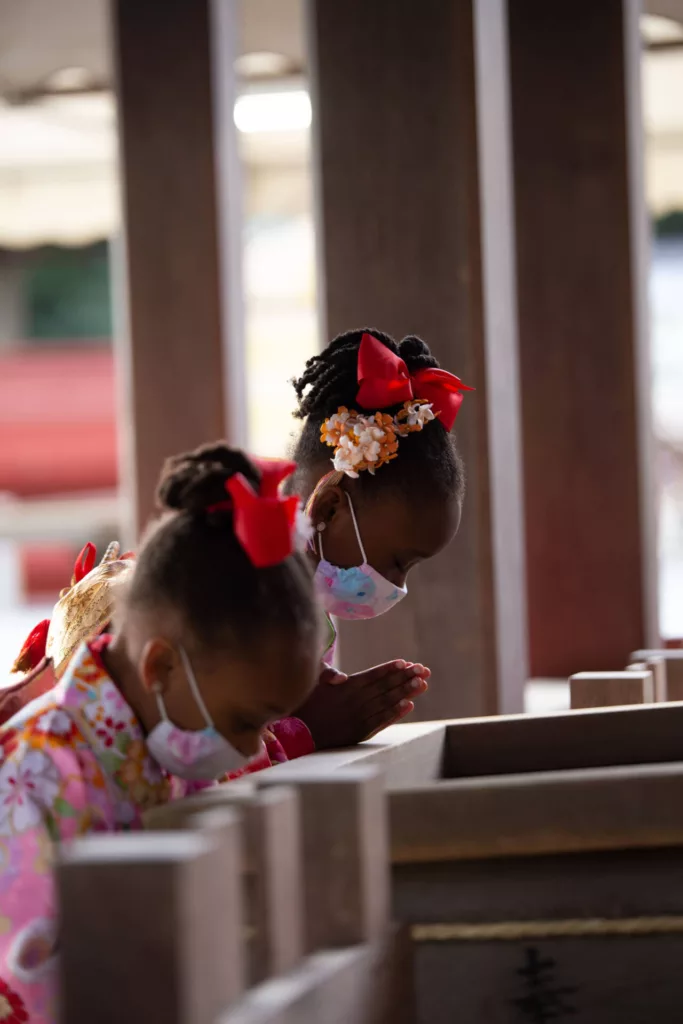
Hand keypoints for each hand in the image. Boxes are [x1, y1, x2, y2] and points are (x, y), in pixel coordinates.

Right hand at [294, 660, 429, 749]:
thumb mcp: (312, 683)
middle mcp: (355, 702)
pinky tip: (409, 706)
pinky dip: (396, 713)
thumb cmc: (305, 704)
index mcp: (345, 688)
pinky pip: (382, 721)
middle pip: (385, 687)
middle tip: (423, 670)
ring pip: (387, 702)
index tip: (406, 663)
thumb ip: (327, 674)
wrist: (299, 734)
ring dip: (406, 693)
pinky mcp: (360, 732)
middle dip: (405, 677)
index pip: (373, 675)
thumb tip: (342, 676)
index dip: (390, 669)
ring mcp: (359, 717)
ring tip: (421, 684)